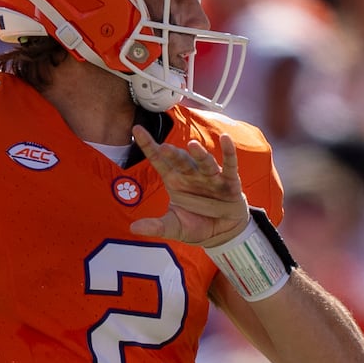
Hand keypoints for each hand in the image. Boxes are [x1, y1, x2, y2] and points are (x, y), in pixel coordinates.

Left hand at [129, 127, 249, 246]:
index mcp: (174, 181)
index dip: (148, 146)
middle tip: (165, 148)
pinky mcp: (230, 182)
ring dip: (199, 154)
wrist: (222, 233)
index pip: (158, 161)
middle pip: (180, 161)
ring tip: (193, 146)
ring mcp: (210, 177)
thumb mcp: (174, 227)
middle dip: (174, 154)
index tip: (137, 129)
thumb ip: (156, 227)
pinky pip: (230, 166)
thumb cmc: (196, 224)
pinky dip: (229, 152)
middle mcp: (191, 175)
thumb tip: (133, 228)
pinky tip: (226, 139)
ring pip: (204, 162)